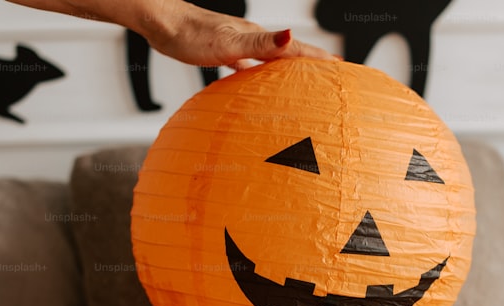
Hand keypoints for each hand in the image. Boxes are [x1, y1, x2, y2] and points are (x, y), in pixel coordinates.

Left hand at [140, 0, 336, 69]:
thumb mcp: (229, 42)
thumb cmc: (189, 33)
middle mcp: (251, 40)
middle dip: (311, 63)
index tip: (342, 67)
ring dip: (288, 69)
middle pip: (288, 53)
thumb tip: (292, 36)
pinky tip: (257, 83)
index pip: (296, 49)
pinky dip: (260, 75)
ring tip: (303, 79)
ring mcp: (238, 45)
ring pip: (270, 61)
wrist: (161, 23)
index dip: (319, 59)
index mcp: (257, 38)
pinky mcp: (223, 52)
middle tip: (333, 73)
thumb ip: (261, 43)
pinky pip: (249, 66)